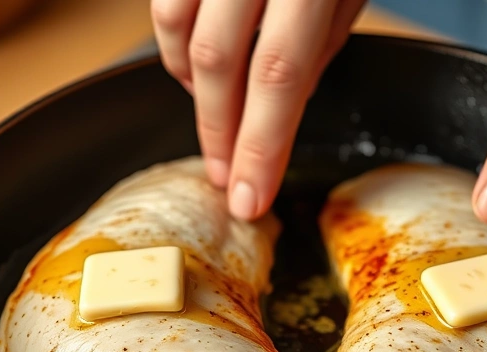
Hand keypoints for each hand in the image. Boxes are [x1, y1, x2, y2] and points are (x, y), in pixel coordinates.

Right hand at [151, 0, 366, 219]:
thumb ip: (322, 39)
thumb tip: (294, 97)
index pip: (278, 74)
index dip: (260, 145)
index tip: (250, 197)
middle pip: (218, 62)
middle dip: (219, 133)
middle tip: (226, 178)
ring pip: (177, 33)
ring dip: (192, 91)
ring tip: (217, 122)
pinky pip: (164, 6)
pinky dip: (174, 46)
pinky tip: (197, 67)